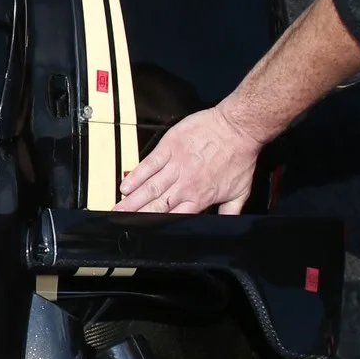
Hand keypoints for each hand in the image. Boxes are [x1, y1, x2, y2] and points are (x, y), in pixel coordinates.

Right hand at [113, 106, 263, 213]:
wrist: (238, 127)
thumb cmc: (240, 155)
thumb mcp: (241, 190)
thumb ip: (230, 211)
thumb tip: (226, 225)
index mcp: (200, 197)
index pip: (174, 217)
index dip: (156, 226)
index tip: (142, 231)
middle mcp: (185, 184)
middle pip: (156, 205)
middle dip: (137, 216)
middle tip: (121, 222)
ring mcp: (175, 166)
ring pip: (149, 188)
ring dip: (132, 200)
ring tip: (118, 208)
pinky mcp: (169, 148)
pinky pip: (149, 165)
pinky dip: (136, 176)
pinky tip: (125, 184)